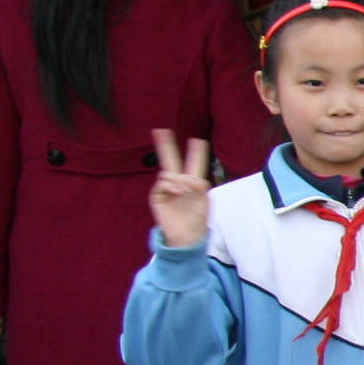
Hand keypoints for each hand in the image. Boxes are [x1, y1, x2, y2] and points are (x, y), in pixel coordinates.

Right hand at [147, 130, 212, 248]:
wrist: (187, 234)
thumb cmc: (198, 218)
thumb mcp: (205, 199)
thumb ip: (200, 185)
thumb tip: (189, 178)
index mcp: (193, 182)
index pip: (194, 164)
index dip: (196, 153)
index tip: (199, 141)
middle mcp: (178, 182)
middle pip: (171, 160)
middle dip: (166, 146)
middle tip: (160, 130)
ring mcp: (167, 188)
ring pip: (167, 172)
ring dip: (178, 179)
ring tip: (185, 190)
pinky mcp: (158, 196)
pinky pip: (162, 183)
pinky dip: (171, 185)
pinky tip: (178, 191)